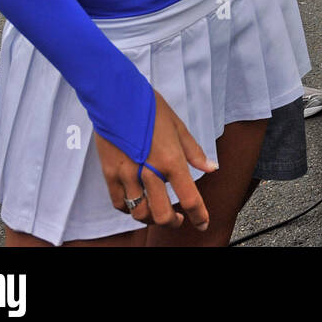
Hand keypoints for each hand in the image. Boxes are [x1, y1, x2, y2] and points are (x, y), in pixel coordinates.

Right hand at [95, 90, 216, 230]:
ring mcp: (127, 175)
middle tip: (179, 219)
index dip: (199, 216)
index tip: (203, 224)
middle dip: (173, 222)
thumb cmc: (151, 109)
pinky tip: (137, 202)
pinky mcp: (109, 174)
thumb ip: (194, 152)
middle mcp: (149, 172)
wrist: (117, 97)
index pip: (189, 198)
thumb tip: (211, 168)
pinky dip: (129, 209)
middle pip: (161, 215)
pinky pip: (119, 203)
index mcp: (171, 160)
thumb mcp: (178, 127)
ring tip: (158, 212)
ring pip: (139, 214)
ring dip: (150, 218)